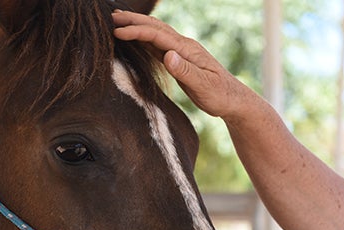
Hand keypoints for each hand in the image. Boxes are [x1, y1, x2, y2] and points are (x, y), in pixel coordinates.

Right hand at [112, 10, 253, 119]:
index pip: (157, 36)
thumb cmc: (219, 95)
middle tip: (111, 16)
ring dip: (137, 26)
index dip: (136, 32)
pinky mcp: (179, 60)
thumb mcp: (203, 86)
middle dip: (133, 20)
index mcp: (187, 50)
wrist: (233, 100)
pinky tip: (135, 38)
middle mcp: (183, 46)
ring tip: (119, 21)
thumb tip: (167, 55)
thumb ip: (185, 71)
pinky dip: (143, 39)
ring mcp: (181, 52)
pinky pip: (157, 45)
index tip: (116, 31)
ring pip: (155, 33)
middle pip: (155, 28)